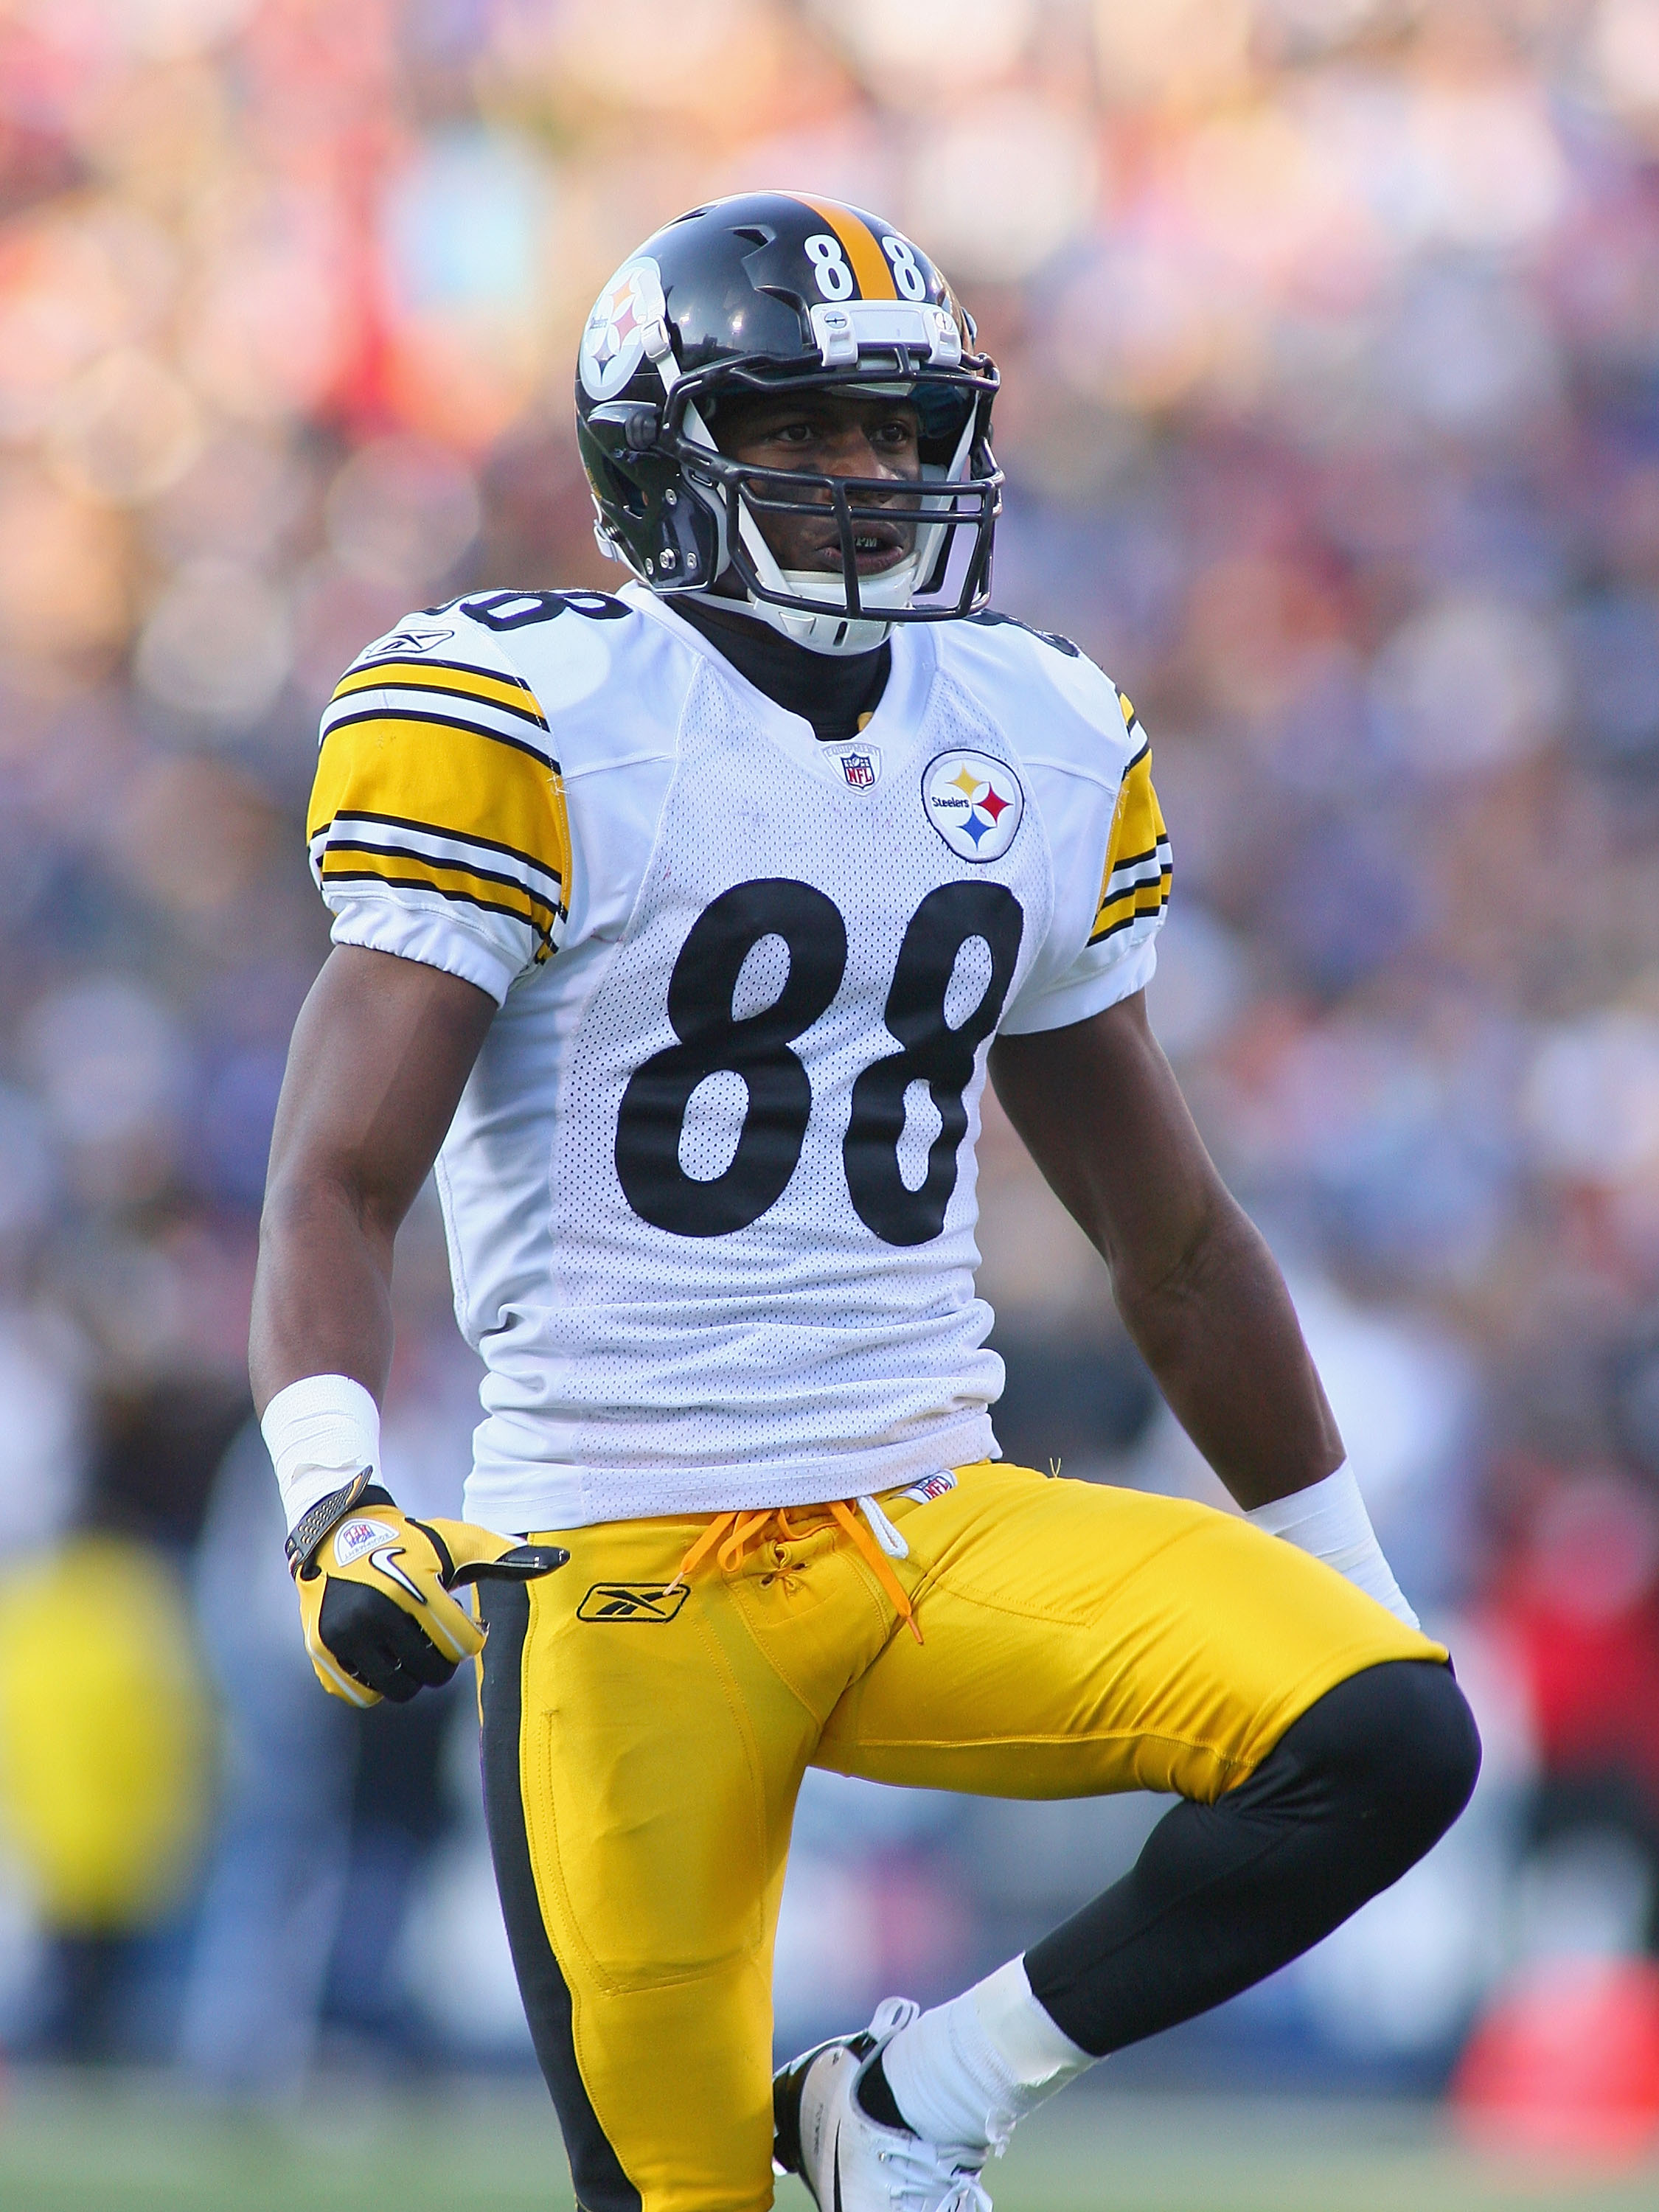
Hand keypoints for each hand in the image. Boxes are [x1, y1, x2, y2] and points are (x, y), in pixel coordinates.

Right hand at [287, 1481, 567, 1706]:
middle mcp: (375, 1612)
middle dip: (442, 1660)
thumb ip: (507, 1555)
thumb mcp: (459, 1541)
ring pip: (399, 1689)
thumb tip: (561, 1560)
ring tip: (410, 1647)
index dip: (470, 1638)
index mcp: (414, 1586)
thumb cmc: (411, 1540)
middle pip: (432, 1672)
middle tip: (435, 1638)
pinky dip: (377, 1682)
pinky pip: (362, 1693)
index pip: (463, 1646)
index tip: (463, 1623)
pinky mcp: (321, 1649)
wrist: (336, 1533)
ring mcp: (344, 1633)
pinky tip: (382, 1655)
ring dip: (412, 1675)